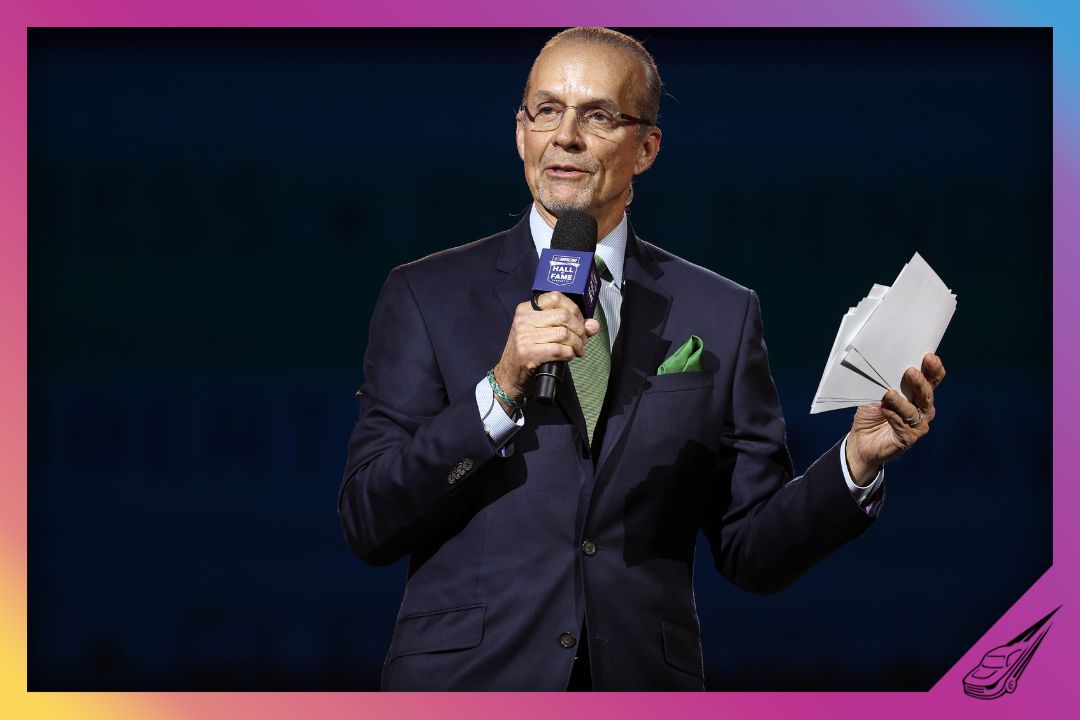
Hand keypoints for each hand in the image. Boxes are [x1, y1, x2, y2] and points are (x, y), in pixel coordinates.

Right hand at [493, 292, 600, 411]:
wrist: (509, 376)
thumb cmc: (529, 353)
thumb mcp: (545, 334)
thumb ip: (571, 326)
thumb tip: (593, 325)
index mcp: (526, 309)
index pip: (556, 297)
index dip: (574, 310)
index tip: (579, 322)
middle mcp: (524, 320)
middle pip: (564, 315)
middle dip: (579, 329)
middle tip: (581, 340)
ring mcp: (524, 336)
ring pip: (564, 334)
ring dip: (577, 344)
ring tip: (577, 350)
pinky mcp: (528, 353)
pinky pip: (559, 349)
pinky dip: (569, 354)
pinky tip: (568, 356)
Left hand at [845, 353, 946, 484]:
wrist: (861, 440)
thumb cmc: (871, 412)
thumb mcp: (876, 392)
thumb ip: (885, 381)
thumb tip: (884, 364)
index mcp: (918, 393)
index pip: (932, 379)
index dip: (934, 368)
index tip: (929, 356)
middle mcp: (922, 408)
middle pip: (927, 394)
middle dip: (920, 382)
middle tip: (910, 372)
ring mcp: (917, 424)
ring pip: (915, 411)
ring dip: (902, 402)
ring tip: (889, 394)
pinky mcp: (909, 438)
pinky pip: (903, 425)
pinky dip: (893, 416)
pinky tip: (884, 409)